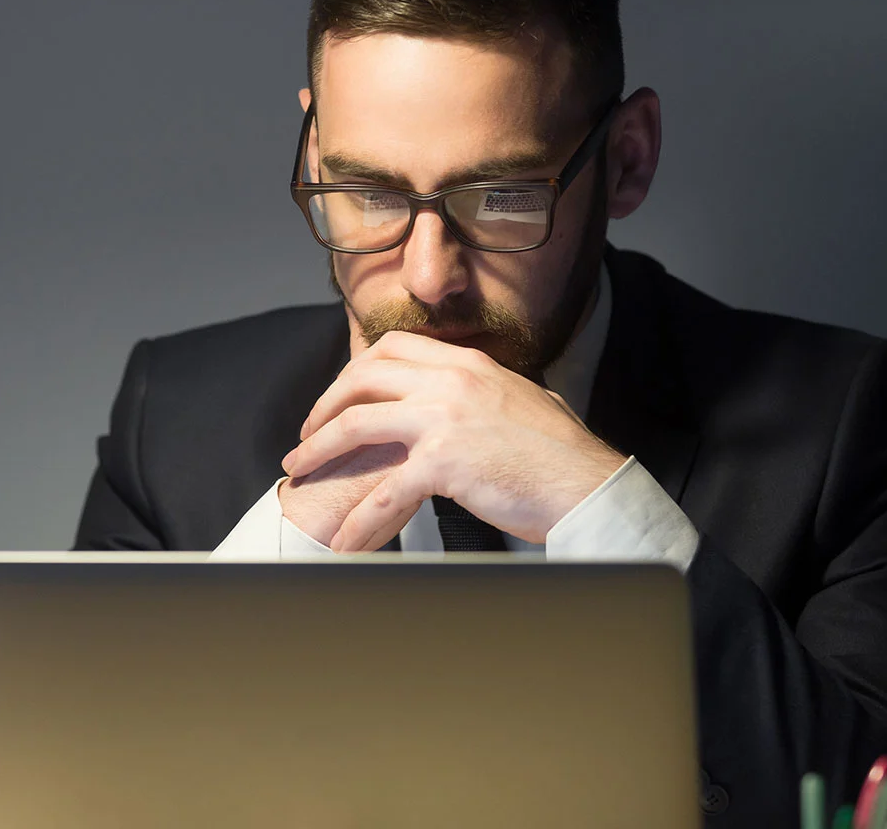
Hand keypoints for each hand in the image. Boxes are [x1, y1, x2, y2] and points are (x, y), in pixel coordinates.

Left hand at [280, 331, 625, 551]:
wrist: (587, 486)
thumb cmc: (560, 455)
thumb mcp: (519, 400)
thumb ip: (482, 392)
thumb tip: (465, 399)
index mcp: (466, 363)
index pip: (392, 346)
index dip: (354, 370)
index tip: (340, 396)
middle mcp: (451, 380)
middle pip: (362, 377)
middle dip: (324, 405)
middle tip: (307, 433)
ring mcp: (445, 418)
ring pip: (357, 423)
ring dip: (319, 448)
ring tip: (299, 470)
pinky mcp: (445, 462)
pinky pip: (385, 490)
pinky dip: (359, 519)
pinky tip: (345, 539)